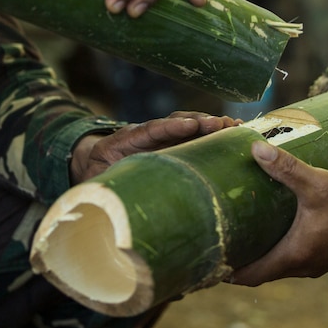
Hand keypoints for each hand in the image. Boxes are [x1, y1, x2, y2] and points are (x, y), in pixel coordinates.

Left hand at [70, 112, 239, 182]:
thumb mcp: (94, 180)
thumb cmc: (96, 175)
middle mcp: (147, 135)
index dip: (169, 127)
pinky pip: (192, 136)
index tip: (189, 126)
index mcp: (125, 141)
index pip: (149, 130)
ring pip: (187, 126)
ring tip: (234, 127)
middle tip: (223, 124)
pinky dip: (211, 135)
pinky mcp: (171, 144)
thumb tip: (105, 206)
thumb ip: (102, 188)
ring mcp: (160, 137)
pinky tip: (232, 135)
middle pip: (174, 123)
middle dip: (199, 122)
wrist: (93, 162)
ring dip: (210, 125)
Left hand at [228, 142, 327, 286]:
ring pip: (279, 264)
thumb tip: (255, 148)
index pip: (250, 275)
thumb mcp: (318, 182)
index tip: (206, 261)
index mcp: (294, 255)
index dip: (227, 271)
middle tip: (218, 242)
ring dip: (261, 254)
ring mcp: (316, 262)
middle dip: (240, 260)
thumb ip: (286, 167)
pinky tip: (275, 228)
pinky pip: (294, 257)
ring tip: (241, 233)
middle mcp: (302, 265)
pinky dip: (279, 249)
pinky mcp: (326, 253)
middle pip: (262, 272)